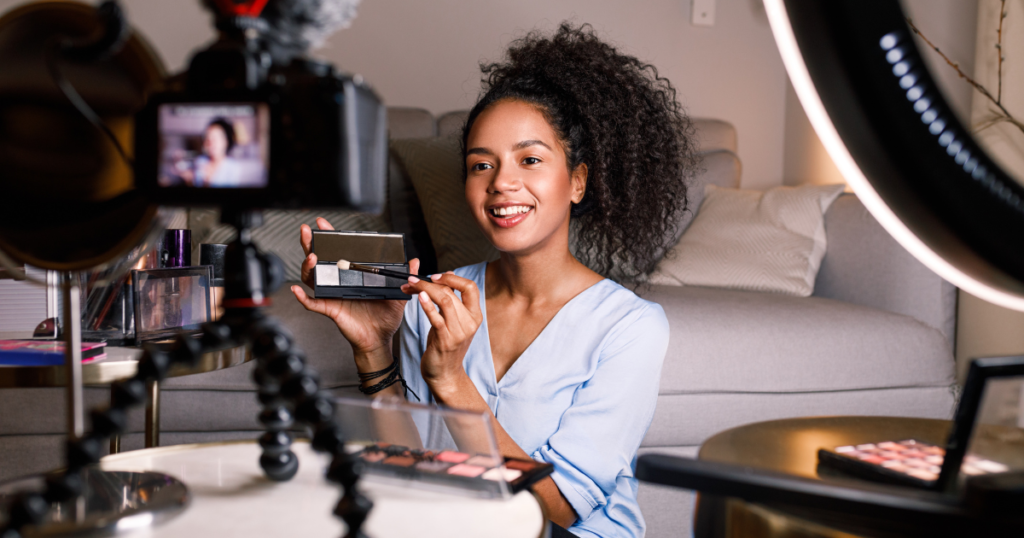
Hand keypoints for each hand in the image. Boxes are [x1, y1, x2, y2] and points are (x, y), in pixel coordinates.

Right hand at [291, 217, 418, 355]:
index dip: (330, 238)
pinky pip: (313, 304)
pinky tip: (297, 290)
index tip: (323, 225)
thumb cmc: (385, 319)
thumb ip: (405, 277)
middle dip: (310, 244)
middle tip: (307, 231)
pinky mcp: (331, 309)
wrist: (380, 339)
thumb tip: (414, 262)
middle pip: (319, 260)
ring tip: (311, 257)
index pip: (339, 252)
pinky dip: (303, 298)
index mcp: (353, 276)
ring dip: (308, 267)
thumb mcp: (398, 294)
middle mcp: (339, 283)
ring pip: (312, 278)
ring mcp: (333, 295)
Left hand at [401, 273, 482, 390]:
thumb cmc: (446, 347)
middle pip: (452, 292)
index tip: (435, 275)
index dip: (452, 278)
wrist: (445, 375)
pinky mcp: (445, 340)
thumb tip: (448, 276)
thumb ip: (452, 301)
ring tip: (410, 285)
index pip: (470, 287)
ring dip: (425, 289)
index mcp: (475, 315)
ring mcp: (459, 332)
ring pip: (445, 300)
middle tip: (412, 280)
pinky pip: (437, 318)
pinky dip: (427, 305)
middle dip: (429, 282)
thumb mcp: (453, 321)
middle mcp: (470, 322)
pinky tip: (419, 297)